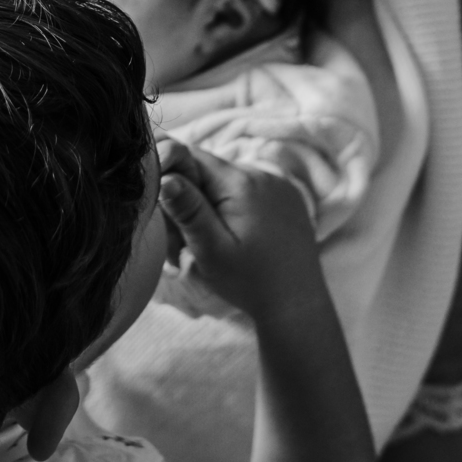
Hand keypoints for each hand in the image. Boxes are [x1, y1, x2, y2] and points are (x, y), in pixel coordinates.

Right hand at [156, 138, 320, 323]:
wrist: (298, 306)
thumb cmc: (251, 283)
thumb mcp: (211, 251)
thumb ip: (188, 211)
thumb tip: (165, 176)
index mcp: (241, 182)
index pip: (190, 156)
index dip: (169, 176)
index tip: (163, 210)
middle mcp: (262, 173)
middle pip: (206, 170)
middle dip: (188, 199)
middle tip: (181, 241)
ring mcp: (278, 184)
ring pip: (225, 182)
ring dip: (209, 205)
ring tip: (208, 244)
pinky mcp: (286, 197)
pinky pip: (247, 191)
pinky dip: (231, 208)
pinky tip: (232, 237)